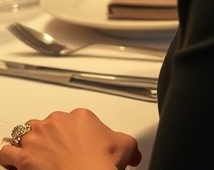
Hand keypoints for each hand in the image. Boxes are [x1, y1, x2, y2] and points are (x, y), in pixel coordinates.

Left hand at [0, 109, 141, 169]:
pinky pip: (7, 153)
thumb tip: (134, 154)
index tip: (73, 144)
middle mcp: (56, 122)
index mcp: (80, 116)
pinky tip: (13, 162)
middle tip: (55, 153)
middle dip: (48, 138)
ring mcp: (38, 138)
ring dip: (26, 144)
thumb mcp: (124, 147)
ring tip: (30, 155)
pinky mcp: (24, 157)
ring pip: (23, 135)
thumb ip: (129, 145)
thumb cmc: (101, 163)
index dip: (70, 134)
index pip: (70, 120)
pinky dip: (8, 157)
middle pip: (46, 125)